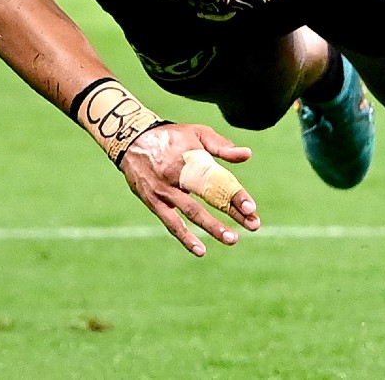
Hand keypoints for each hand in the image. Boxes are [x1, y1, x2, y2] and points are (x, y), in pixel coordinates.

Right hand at [116, 122, 260, 256]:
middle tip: (253, 225)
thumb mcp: (196, 133)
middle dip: (232, 212)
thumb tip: (247, 155)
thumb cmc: (171, 136)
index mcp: (192, 159)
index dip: (235, 195)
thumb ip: (221, 146)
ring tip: (232, 239)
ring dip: (213, 227)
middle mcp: (179, 176)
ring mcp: (165, 191)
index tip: (251, 208)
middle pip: (209, 197)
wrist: (131, 139)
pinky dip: (186, 237)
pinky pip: (171, 223)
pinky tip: (200, 250)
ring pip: (192, 213)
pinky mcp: (154, 202)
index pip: (219, 179)